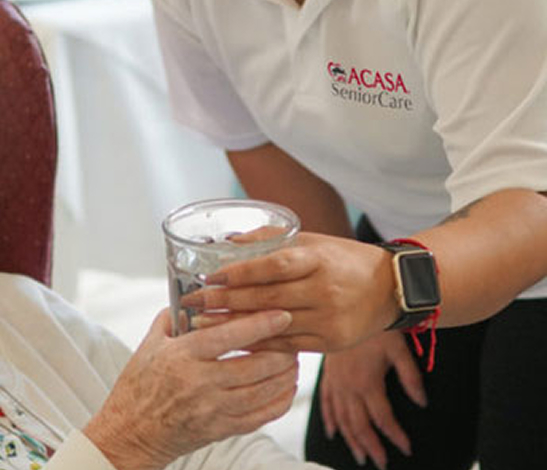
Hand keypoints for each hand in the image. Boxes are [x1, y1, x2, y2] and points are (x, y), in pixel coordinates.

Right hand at [83, 308, 297, 469]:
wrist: (130, 432)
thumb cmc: (138, 386)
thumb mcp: (149, 344)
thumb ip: (173, 318)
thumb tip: (193, 298)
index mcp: (182, 356)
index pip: (228, 337)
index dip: (259, 325)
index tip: (282, 315)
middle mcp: (200, 383)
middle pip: (254, 366)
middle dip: (282, 351)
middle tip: (294, 338)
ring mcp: (212, 410)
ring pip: (262, 392)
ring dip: (284, 376)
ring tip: (293, 361)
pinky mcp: (220, 430)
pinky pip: (260, 417)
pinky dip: (279, 402)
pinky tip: (286, 389)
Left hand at [189, 232, 397, 352]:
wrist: (391, 288)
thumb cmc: (343, 259)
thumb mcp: (312, 239)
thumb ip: (271, 239)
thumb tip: (229, 241)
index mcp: (318, 260)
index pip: (273, 266)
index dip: (239, 272)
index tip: (211, 275)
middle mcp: (324, 290)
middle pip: (267, 298)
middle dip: (225, 301)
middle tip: (194, 301)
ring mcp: (329, 320)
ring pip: (273, 325)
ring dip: (235, 326)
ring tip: (203, 324)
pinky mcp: (331, 343)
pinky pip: (288, 346)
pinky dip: (259, 343)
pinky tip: (234, 341)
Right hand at [320, 331, 425, 469]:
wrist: (346, 304)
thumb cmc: (376, 323)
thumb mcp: (399, 347)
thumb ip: (411, 376)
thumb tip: (422, 402)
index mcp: (366, 381)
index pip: (382, 418)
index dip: (396, 435)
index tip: (406, 447)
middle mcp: (348, 386)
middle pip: (359, 424)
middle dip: (371, 446)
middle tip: (381, 463)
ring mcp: (335, 381)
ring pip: (341, 418)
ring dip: (351, 439)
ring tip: (360, 456)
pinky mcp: (327, 373)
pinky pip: (325, 402)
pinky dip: (329, 419)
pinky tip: (333, 432)